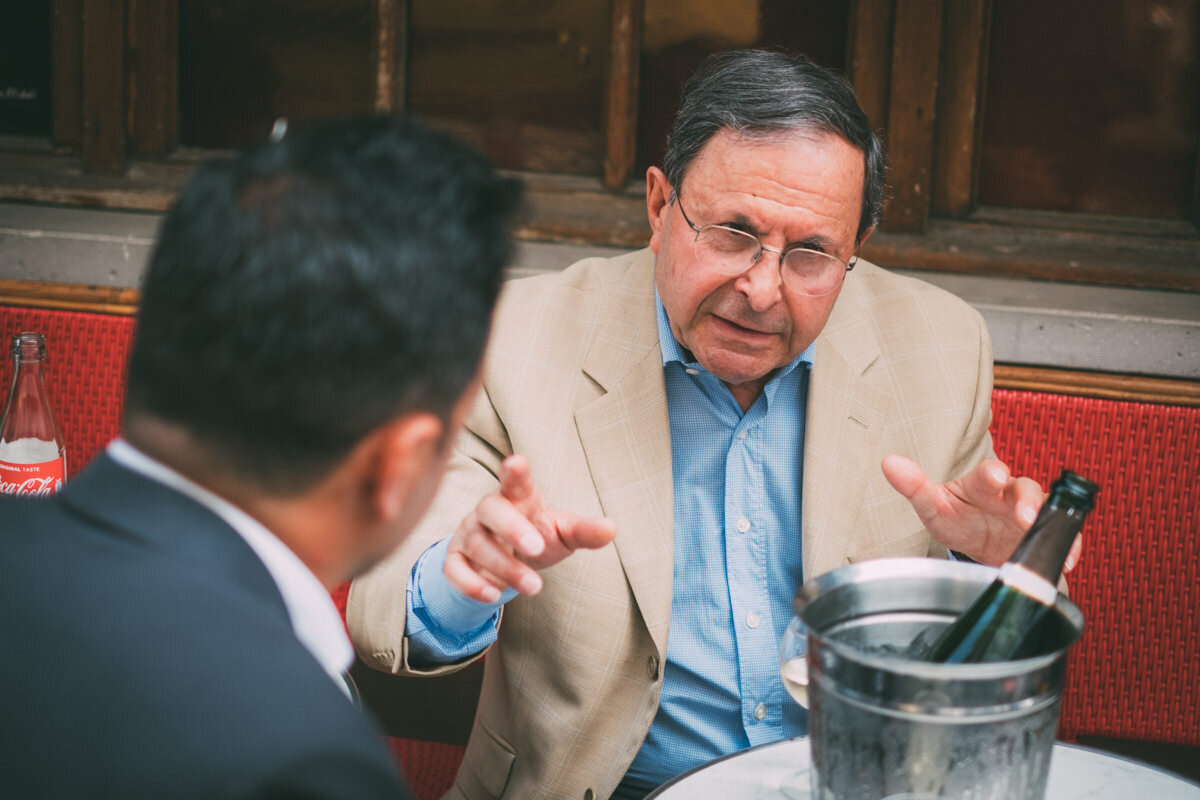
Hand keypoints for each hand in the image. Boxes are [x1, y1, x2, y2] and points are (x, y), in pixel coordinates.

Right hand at [443, 454, 616, 602]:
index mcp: (517, 497)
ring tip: (534, 587)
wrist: (504, 562)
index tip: (516, 463)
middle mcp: (488, 510)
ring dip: (505, 567)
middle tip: (537, 548)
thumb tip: (611, 528)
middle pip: (490, 509)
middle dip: (512, 528)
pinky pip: (454, 570)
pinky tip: (494, 596)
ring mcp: (468, 534)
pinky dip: (471, 584)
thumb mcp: (563, 533)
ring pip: (477, 545)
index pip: (515, 481)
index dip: (515, 472)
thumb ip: (584, 531)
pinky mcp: (455, 560)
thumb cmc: (537, 536)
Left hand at [881, 454, 1081, 569]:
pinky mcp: (1044, 536)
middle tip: (1025, 515)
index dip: (994, 474)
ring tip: (1042, 535)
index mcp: (982, 485)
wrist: (980, 548)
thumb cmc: (959, 519)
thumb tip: (888, 462)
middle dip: (1027, 501)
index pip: (989, 474)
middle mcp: (1010, 496)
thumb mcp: (934, 507)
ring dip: (1048, 522)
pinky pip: (1064, 537)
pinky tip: (1067, 559)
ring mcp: (1031, 516)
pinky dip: (1068, 547)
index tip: (996, 477)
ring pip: (1047, 510)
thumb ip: (914, 487)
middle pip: (1025, 489)